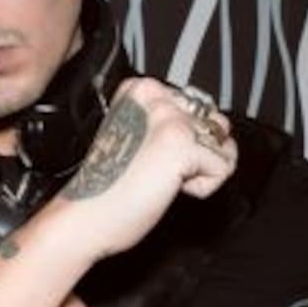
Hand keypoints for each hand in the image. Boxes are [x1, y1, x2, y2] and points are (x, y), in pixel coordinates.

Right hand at [60, 77, 237, 258]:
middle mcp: (156, 96)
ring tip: (164, 179)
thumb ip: (166, 123)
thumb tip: (215, 128)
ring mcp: (171, 118)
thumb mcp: (137, 136)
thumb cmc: (106, 188)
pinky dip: (202, 188)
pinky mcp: (183, 144)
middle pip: (214, 124)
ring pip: (222, 145)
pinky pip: (222, 169)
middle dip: (197, 154)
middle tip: (157, 170)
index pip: (198, 106)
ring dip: (200, 170)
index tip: (152, 155)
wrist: (84, 216)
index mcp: (140, 90)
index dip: (184, 139)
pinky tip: (167, 188)